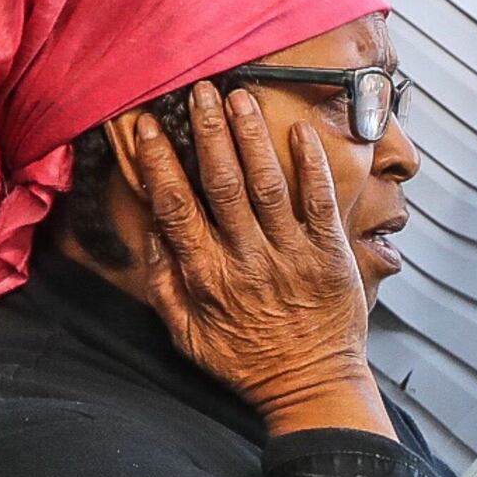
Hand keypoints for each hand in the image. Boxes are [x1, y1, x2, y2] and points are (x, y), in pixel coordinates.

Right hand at [110, 85, 390, 436]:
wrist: (312, 386)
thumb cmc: (247, 361)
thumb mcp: (188, 336)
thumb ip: (165, 286)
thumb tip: (149, 235)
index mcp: (207, 277)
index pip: (176, 208)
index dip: (159, 163)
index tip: (147, 126)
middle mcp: (247, 259)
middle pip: (221, 184)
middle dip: (207, 133)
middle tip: (198, 90)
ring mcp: (291, 254)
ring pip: (267, 184)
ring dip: (251, 137)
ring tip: (238, 97)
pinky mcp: (330, 253)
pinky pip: (319, 200)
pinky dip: (311, 164)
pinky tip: (298, 130)